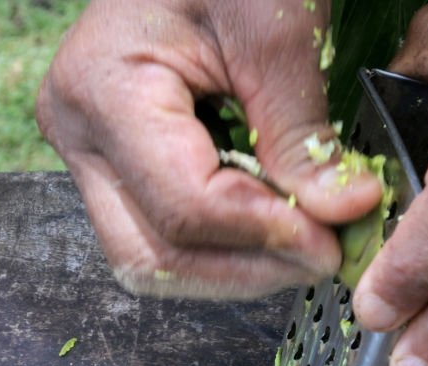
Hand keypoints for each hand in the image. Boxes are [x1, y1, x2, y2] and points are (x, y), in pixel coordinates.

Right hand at [36, 0, 380, 298]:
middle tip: (320, 257)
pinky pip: (160, 235)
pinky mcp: (116, 165)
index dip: (264, 236)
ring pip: (151, 260)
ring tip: (301, 244)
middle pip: (151, 256)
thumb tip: (346, 212)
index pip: (183, 207)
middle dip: (245, 272)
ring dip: (234, 269)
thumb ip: (302, 131)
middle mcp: (80, 136)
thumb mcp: (276, 31)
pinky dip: (222, 247)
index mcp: (104, 92)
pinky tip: (271, 227)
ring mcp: (90, 155)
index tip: (332, 240)